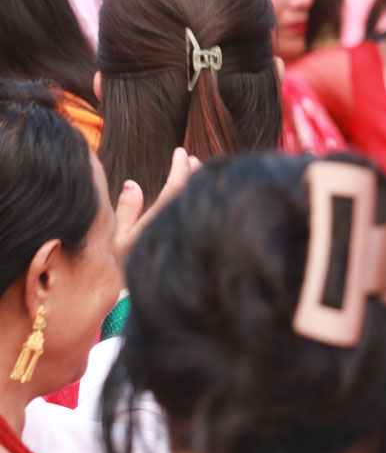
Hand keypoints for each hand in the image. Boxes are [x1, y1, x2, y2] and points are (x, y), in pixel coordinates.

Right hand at [114, 147, 199, 261]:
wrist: (142, 301)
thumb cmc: (121, 269)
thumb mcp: (117, 240)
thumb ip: (126, 211)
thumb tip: (133, 183)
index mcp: (155, 226)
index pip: (175, 189)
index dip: (180, 168)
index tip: (181, 151)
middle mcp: (174, 231)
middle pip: (193, 196)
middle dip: (195, 174)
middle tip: (194, 159)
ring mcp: (186, 240)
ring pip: (199, 207)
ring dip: (200, 187)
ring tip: (199, 171)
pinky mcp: (196, 248)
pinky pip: (202, 219)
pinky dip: (202, 204)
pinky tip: (200, 198)